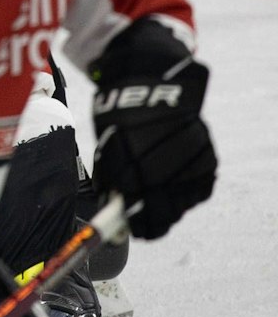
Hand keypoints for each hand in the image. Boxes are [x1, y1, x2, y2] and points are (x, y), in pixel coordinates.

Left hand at [90, 18, 216, 239]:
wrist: (153, 85)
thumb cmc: (121, 117)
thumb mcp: (107, 148)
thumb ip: (113, 181)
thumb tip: (114, 212)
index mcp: (135, 168)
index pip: (139, 212)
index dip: (136, 226)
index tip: (134, 231)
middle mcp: (167, 170)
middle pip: (165, 213)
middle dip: (153, 218)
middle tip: (145, 220)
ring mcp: (191, 166)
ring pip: (182, 203)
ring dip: (170, 202)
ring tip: (159, 189)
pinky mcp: (208, 161)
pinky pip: (198, 189)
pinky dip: (186, 188)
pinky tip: (174, 178)